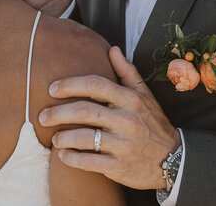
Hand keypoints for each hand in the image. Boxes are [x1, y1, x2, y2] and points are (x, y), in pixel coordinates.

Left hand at [39, 46, 181, 189]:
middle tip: (43, 116)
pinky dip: (71, 158)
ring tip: (54, 137)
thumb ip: (126, 72)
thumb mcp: (145, 95)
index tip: (52, 88)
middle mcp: (128, 120)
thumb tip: (112, 49)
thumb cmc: (152, 123)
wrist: (173, 159)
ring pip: (84, 138)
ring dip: (63, 137)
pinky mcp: (120, 167)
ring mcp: (124, 145)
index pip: (96, 85)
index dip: (70, 85)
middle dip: (58, 112)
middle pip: (85, 112)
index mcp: (131, 100)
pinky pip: (89, 162)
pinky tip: (62, 155)